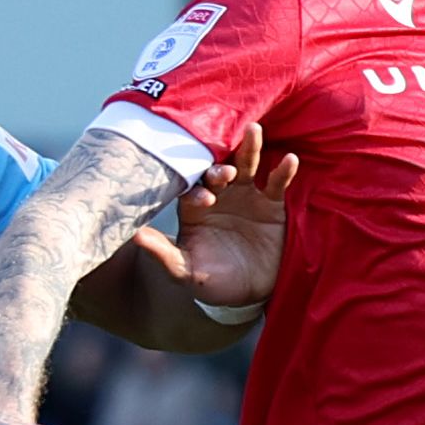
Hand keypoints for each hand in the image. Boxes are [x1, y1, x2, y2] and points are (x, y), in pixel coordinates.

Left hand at [134, 122, 297, 312]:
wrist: (250, 293)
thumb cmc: (212, 281)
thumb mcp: (186, 272)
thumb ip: (164, 254)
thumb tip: (134, 235)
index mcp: (194, 208)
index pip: (191, 190)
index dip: (197, 191)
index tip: (205, 199)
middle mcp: (219, 195)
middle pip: (217, 171)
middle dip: (220, 168)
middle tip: (225, 172)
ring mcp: (246, 195)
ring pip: (247, 166)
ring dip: (249, 148)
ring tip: (253, 130)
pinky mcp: (271, 202)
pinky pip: (277, 183)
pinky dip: (283, 171)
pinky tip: (291, 159)